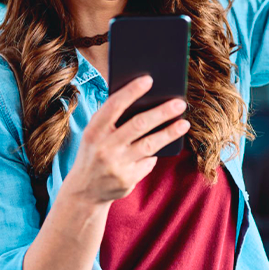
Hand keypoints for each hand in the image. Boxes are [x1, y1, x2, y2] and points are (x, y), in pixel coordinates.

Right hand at [63, 76, 189, 204]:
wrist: (84, 190)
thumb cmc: (95, 151)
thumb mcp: (94, 133)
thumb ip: (112, 118)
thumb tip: (145, 98)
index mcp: (93, 131)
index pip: (113, 106)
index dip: (131, 92)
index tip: (149, 79)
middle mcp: (104, 147)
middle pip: (138, 125)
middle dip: (161, 112)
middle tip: (180, 102)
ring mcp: (116, 165)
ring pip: (149, 145)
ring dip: (169, 133)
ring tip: (185, 123)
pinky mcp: (127, 180)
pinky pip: (148, 162)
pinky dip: (154, 154)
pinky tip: (163, 145)